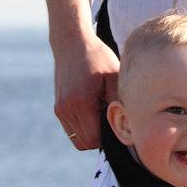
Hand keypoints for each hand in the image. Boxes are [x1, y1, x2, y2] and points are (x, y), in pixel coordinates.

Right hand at [53, 33, 119, 149]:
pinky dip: (84, 128)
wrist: (71, 43)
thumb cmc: (97, 58)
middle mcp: (66, 109)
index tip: (119, 124)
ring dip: (92, 134)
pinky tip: (95, 111)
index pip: (95, 139)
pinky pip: (72, 130)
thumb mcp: (113, 77)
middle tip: (113, 120)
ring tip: (104, 115)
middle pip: (86, 143)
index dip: (110, 137)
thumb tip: (127, 125)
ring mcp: (60, 109)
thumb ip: (118, 103)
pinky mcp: (58, 107)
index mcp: (81, 103)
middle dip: (101, 138)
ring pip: (78, 139)